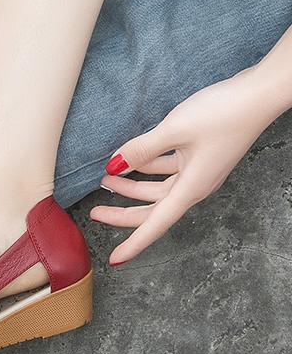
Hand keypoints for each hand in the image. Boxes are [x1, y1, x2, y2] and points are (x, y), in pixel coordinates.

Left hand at [90, 68, 277, 265]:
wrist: (259, 94)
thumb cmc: (223, 113)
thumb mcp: (174, 130)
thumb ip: (141, 150)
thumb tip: (113, 167)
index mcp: (191, 187)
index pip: (156, 223)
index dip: (134, 242)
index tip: (116, 259)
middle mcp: (195, 185)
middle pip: (153, 209)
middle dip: (122, 212)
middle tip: (95, 212)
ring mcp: (198, 171)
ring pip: (158, 189)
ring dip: (132, 186)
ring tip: (106, 180)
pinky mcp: (200, 156)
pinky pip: (168, 170)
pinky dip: (148, 167)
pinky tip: (131, 159)